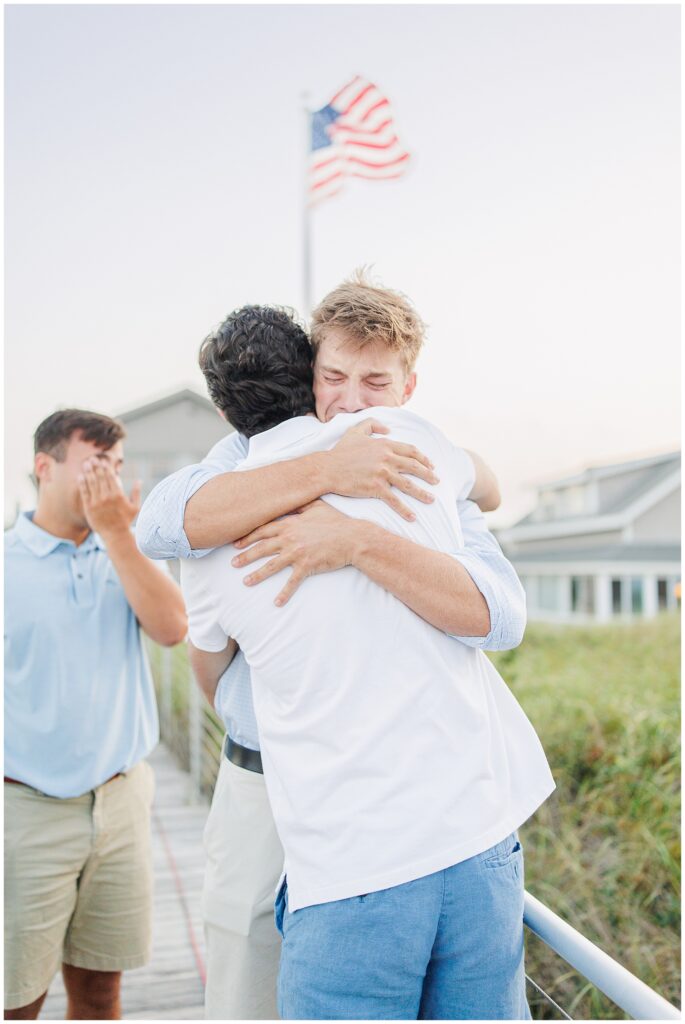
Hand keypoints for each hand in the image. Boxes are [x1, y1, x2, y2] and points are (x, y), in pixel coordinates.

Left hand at [79, 459, 140, 538]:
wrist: (115, 535)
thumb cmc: (126, 521)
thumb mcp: (135, 507)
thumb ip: (136, 493)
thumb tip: (139, 480)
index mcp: (118, 495)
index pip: (111, 477)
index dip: (106, 468)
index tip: (103, 461)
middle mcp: (107, 497)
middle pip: (100, 477)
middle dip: (96, 466)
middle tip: (92, 459)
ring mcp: (97, 502)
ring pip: (91, 483)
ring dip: (88, 472)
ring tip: (86, 464)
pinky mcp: (89, 507)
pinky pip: (84, 492)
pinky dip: (82, 483)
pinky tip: (80, 476)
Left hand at [231, 500, 357, 605]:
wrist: (353, 538)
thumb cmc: (337, 522)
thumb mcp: (317, 506)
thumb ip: (300, 504)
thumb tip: (291, 499)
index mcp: (290, 524)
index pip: (263, 530)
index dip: (248, 537)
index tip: (236, 544)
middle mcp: (290, 538)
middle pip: (262, 548)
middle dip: (245, 556)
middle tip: (232, 564)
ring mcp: (297, 553)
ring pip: (271, 566)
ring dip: (257, 575)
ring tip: (246, 582)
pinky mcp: (307, 566)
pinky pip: (292, 582)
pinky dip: (284, 593)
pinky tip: (276, 602)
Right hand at [323, 419, 438, 520]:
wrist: (327, 468)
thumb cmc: (340, 451)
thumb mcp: (356, 431)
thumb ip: (372, 424)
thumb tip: (388, 428)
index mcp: (385, 445)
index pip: (410, 451)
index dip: (423, 458)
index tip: (431, 465)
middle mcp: (387, 458)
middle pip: (414, 467)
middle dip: (428, 474)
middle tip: (436, 481)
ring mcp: (382, 473)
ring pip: (408, 484)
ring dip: (422, 493)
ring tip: (432, 500)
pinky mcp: (376, 488)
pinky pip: (394, 500)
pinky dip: (405, 510)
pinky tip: (413, 517)